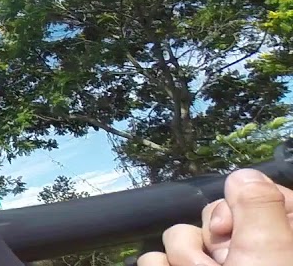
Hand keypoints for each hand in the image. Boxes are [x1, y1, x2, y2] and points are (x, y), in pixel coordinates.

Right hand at [138, 169, 292, 265]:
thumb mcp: (268, 248)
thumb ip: (258, 204)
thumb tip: (243, 175)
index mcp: (276, 236)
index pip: (251, 192)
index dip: (233, 207)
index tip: (231, 230)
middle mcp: (246, 250)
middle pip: (209, 215)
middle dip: (204, 237)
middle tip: (221, 265)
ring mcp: (211, 265)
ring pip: (179, 235)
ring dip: (181, 256)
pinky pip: (156, 258)